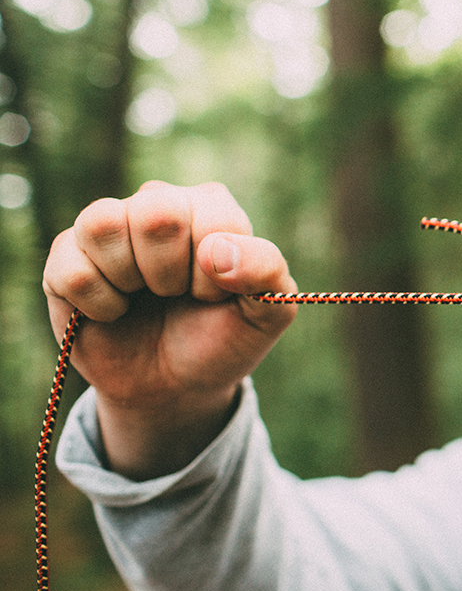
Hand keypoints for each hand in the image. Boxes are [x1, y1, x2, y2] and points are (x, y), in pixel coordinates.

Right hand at [43, 181, 297, 478]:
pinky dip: (99, 306)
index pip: (212, 215)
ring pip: (103, 225)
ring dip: (128, 280)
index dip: (215, 271)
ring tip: (142, 297)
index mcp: (211, 206)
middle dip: (170, 273)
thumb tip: (217, 253)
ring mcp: (108, 227)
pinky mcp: (66, 257)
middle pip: (155, 212)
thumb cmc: (222, 339)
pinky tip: (114, 312)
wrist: (176, 388)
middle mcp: (158, 202)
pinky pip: (72, 270)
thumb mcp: (267, 313)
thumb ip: (267, 273)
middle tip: (175, 295)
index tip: (215, 295)